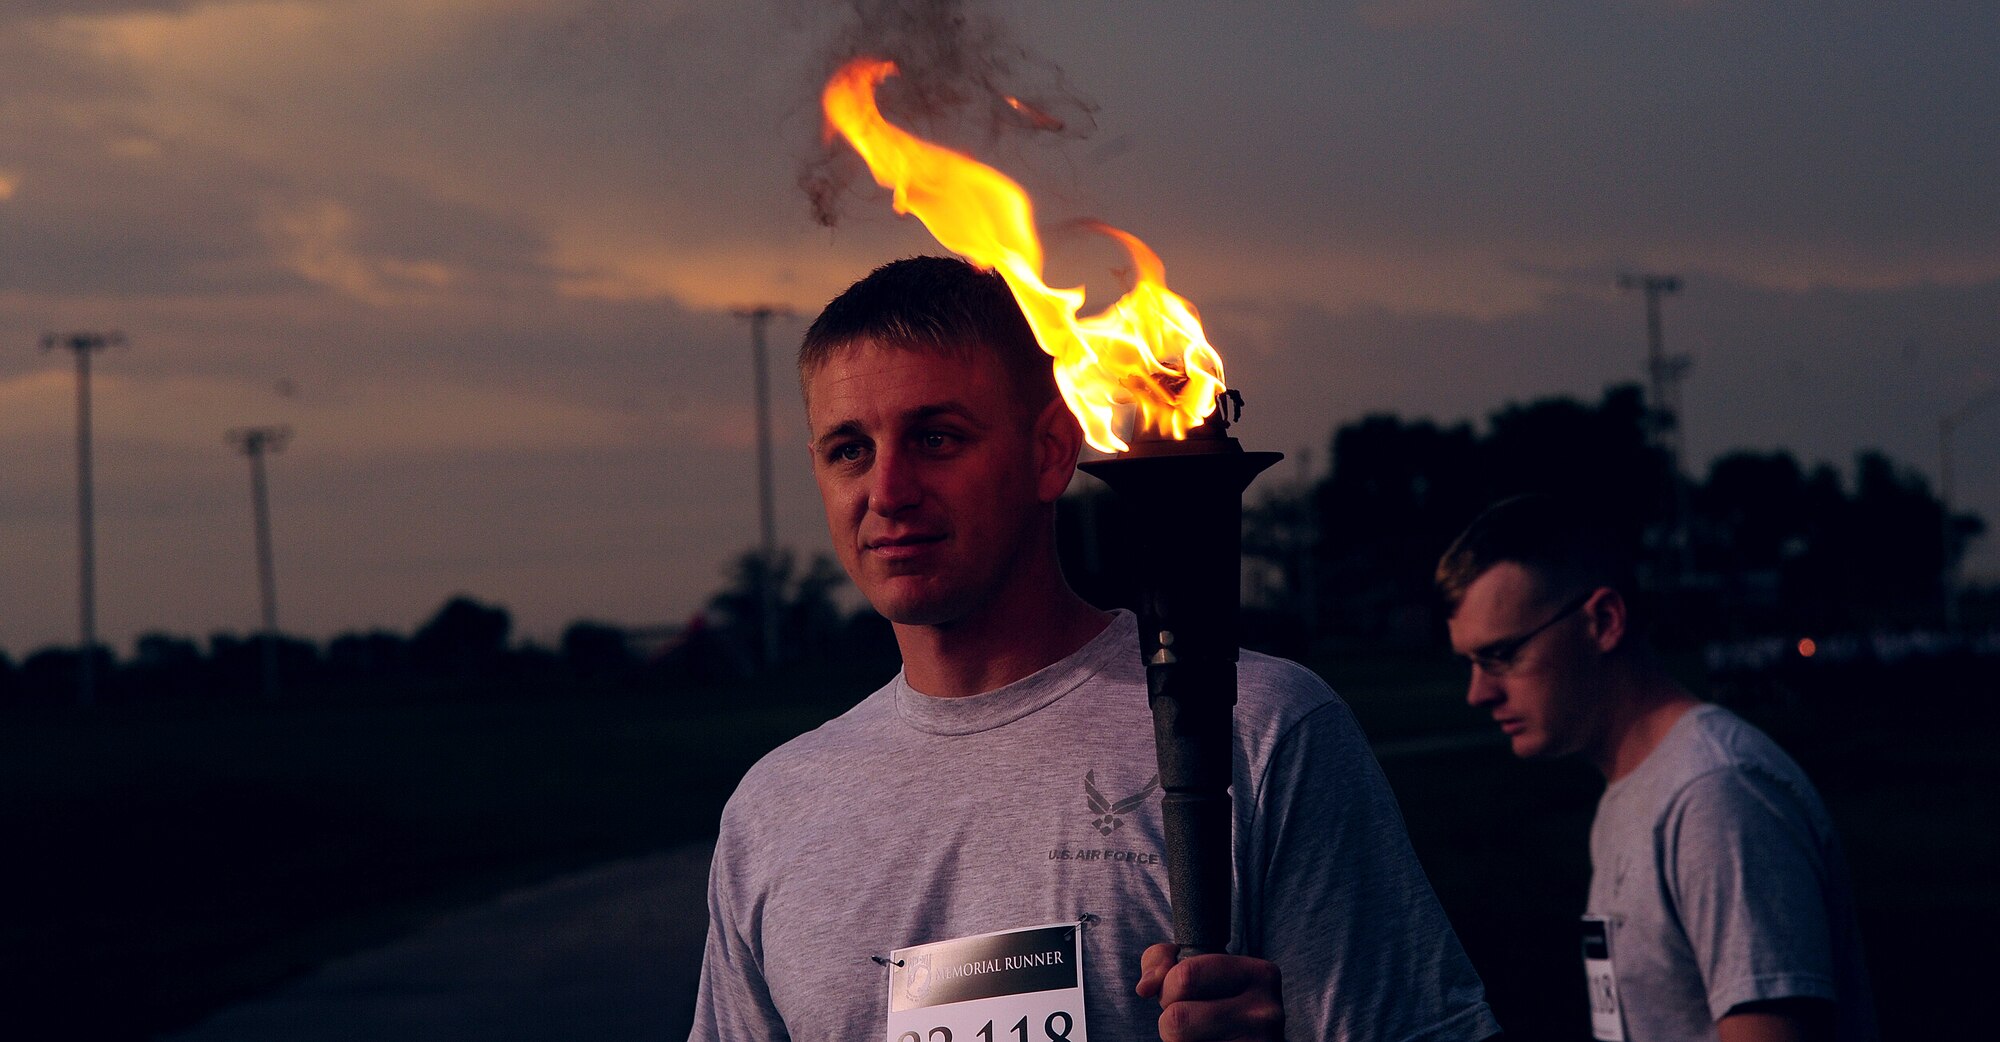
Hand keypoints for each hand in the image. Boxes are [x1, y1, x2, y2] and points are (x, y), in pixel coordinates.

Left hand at [1134, 942, 1284, 1041]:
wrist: (1248, 1040)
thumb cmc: (1214, 1002)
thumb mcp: (1193, 968)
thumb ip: (1161, 962)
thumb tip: (1145, 988)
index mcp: (1259, 974)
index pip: (1184, 976)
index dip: (1168, 989)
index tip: (1181, 994)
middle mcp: (1267, 1013)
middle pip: (1177, 1018)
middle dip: (1169, 1020)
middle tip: (1190, 1021)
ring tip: (1202, 1037)